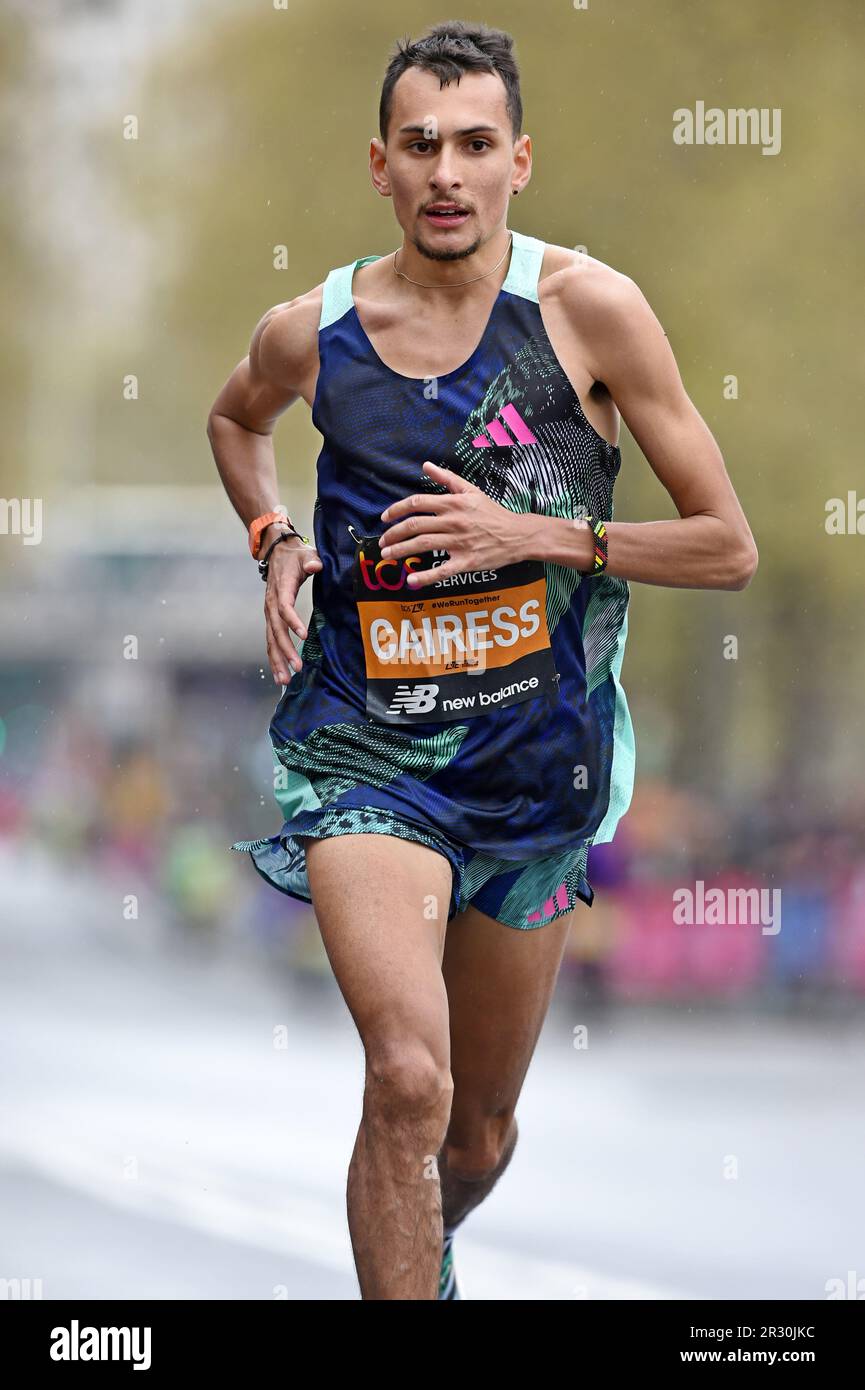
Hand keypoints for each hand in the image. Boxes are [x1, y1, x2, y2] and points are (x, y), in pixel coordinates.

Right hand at [264, 535, 322, 682]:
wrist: (276, 553)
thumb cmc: (294, 556)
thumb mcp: (305, 554)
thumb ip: (311, 561)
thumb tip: (315, 566)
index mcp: (282, 588)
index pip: (285, 607)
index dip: (293, 621)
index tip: (303, 636)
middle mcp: (272, 604)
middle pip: (276, 630)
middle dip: (285, 650)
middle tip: (296, 667)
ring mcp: (269, 613)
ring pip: (271, 640)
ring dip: (277, 660)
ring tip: (285, 679)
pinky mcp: (271, 619)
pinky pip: (271, 641)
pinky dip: (274, 658)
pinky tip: (280, 674)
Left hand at [379, 461, 530, 588]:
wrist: (517, 535)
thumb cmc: (492, 513)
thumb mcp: (471, 491)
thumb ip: (447, 479)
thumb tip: (426, 465)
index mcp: (453, 504)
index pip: (417, 503)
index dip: (396, 510)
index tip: (384, 518)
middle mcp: (453, 522)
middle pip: (415, 526)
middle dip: (394, 534)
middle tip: (382, 542)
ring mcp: (459, 542)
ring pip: (423, 545)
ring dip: (401, 551)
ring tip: (387, 556)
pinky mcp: (466, 562)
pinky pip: (443, 570)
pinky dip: (425, 577)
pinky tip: (411, 580)